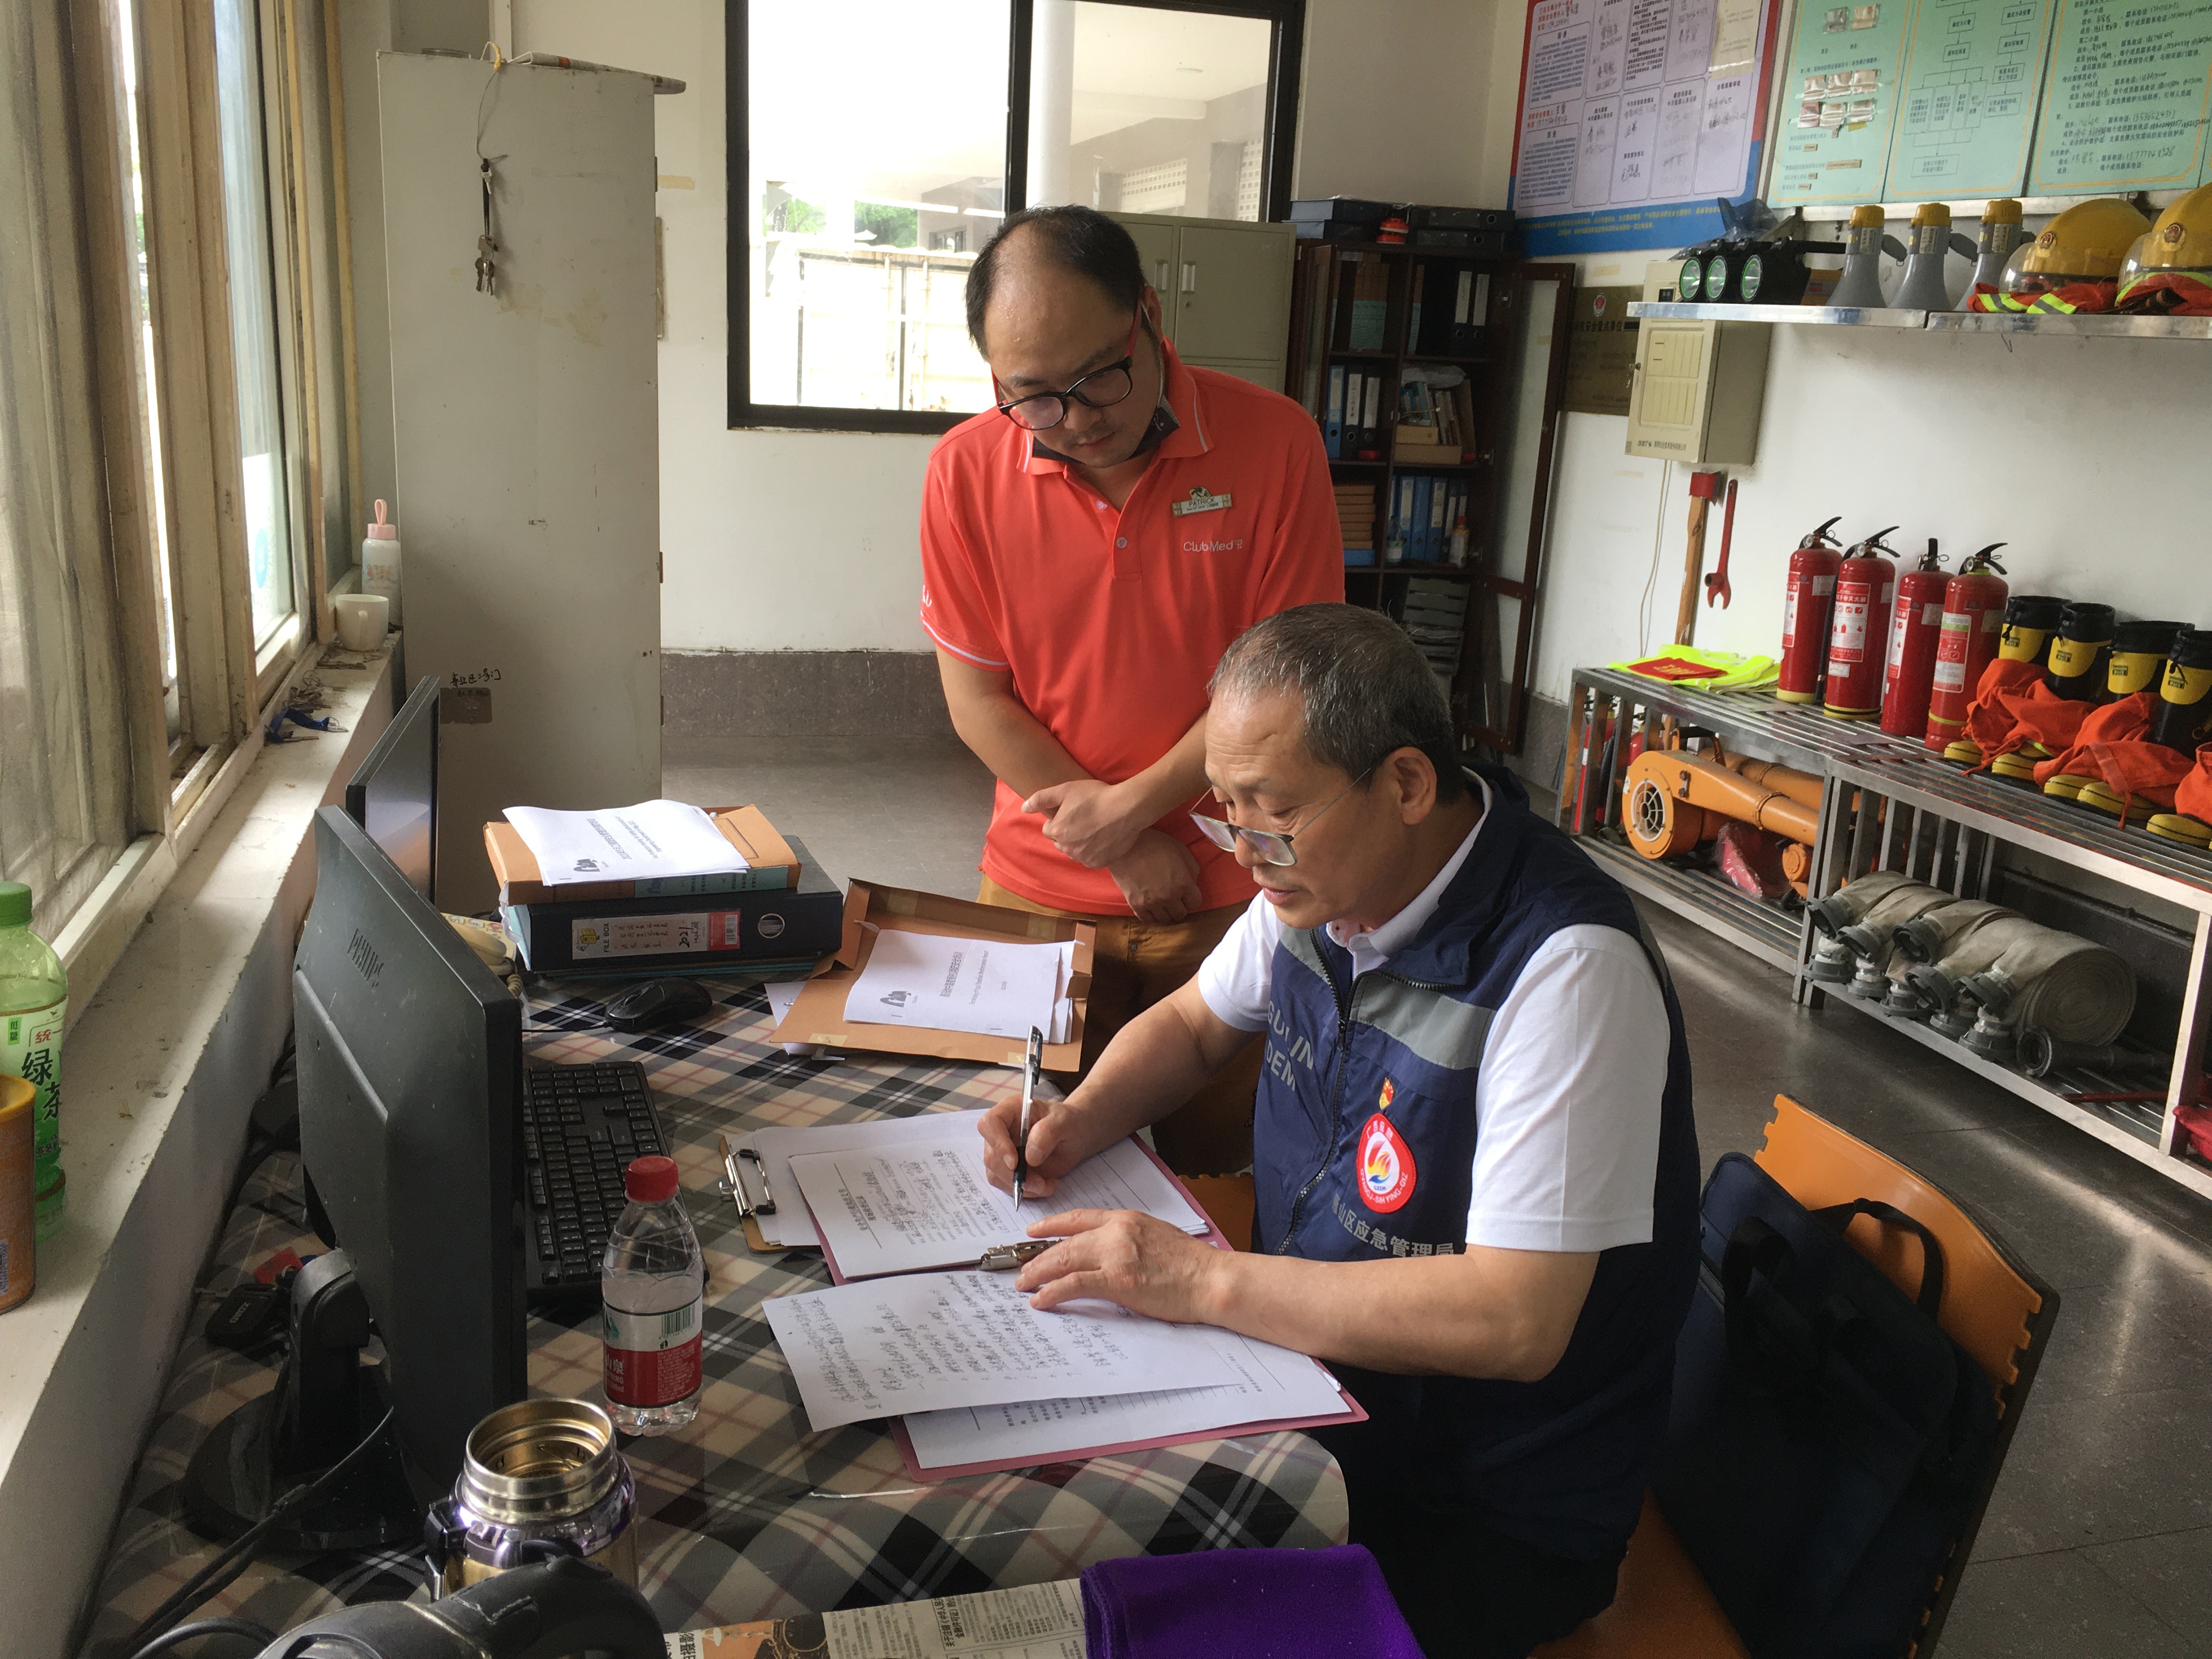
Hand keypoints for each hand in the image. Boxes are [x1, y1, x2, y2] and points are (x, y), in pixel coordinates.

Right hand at [978, 1092, 1095, 1200]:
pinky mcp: (1008, 1170)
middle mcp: (1001, 1131)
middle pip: (991, 1156)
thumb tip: (1030, 1157)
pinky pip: (1007, 1186)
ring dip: (1021, 1187)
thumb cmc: (1067, 1123)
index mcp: (1009, 1111)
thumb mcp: (1064, 1122)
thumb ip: (1048, 1132)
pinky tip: (1046, 1186)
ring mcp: (1002, 1152)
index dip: (997, 1144)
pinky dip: (1026, 1192)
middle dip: (1014, 1176)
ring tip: (1048, 1185)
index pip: (990, 1124)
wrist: (1073, 1137)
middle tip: (1040, 1184)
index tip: (1015, 1162)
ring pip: (997, 1175)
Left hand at [1015, 1209, 1227, 1323]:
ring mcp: (1116, 1256)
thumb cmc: (1192, 1264)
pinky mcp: (1117, 1281)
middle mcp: (1117, 1232)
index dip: (1052, 1224)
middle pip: (1064, 1241)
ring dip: (1038, 1273)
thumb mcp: (1156, 1236)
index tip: (1033, 1231)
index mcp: (1126, 1219)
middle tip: (1021, 1267)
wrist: (1211, 1279)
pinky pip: (1074, 1284)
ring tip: (1024, 1284)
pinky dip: (1052, 1291)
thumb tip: (1108, 1253)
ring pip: (1063, 1260)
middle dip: (1037, 1255)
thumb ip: (1129, 1239)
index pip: (1079, 1217)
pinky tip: (1041, 1299)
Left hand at [1022, 778, 1146, 868]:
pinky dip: (1093, 851)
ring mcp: (1084, 857)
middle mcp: (1068, 848)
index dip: (1060, 819)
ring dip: (1080, 843)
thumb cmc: (1096, 796)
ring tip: (1095, 828)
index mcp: (1057, 831)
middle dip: (1068, 833)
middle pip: (1061, 842)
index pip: (1049, 830)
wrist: (1127, 808)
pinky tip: (1102, 837)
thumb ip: (1041, 798)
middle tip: (1084, 819)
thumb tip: (1024, 808)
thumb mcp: (1065, 790)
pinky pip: (1089, 859)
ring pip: (1075, 851)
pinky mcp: (1099, 863)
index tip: (1073, 811)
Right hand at [1105, 829, 1202, 923]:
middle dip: (1179, 906)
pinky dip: (1151, 915)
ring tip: (1161, 903)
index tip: (1186, 893)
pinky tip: (1150, 906)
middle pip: (1180, 914)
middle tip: (1174, 899)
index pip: (1195, 903)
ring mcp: (1152, 903)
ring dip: (1165, 912)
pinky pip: (1147, 920)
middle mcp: (1169, 897)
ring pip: (1165, 919)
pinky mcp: (1136, 905)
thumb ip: (1191, 869)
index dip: (1191, 898)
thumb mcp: (1181, 850)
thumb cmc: (1155, 843)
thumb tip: (1192, 883)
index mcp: (1183, 883)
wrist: (1126, 845)